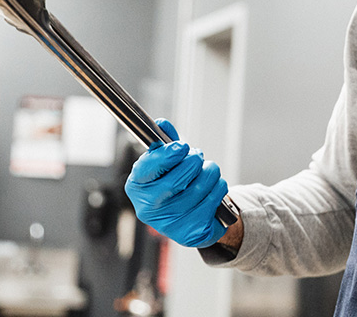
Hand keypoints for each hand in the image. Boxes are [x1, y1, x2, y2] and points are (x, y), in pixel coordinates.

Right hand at [125, 119, 228, 247]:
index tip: (181, 146)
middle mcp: (149, 210)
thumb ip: (164, 144)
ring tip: (207, 171)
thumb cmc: (174, 186)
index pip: (148, 168)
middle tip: (197, 156)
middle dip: (193, 161)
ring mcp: (170, 224)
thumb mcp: (164, 164)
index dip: (167, 154)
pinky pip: (214, 199)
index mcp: (137, 188)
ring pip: (200, 186)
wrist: (188, 220)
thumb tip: (162, 123)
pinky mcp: (193, 232)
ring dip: (210, 171)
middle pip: (178, 178)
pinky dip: (218, 187)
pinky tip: (212, 188)